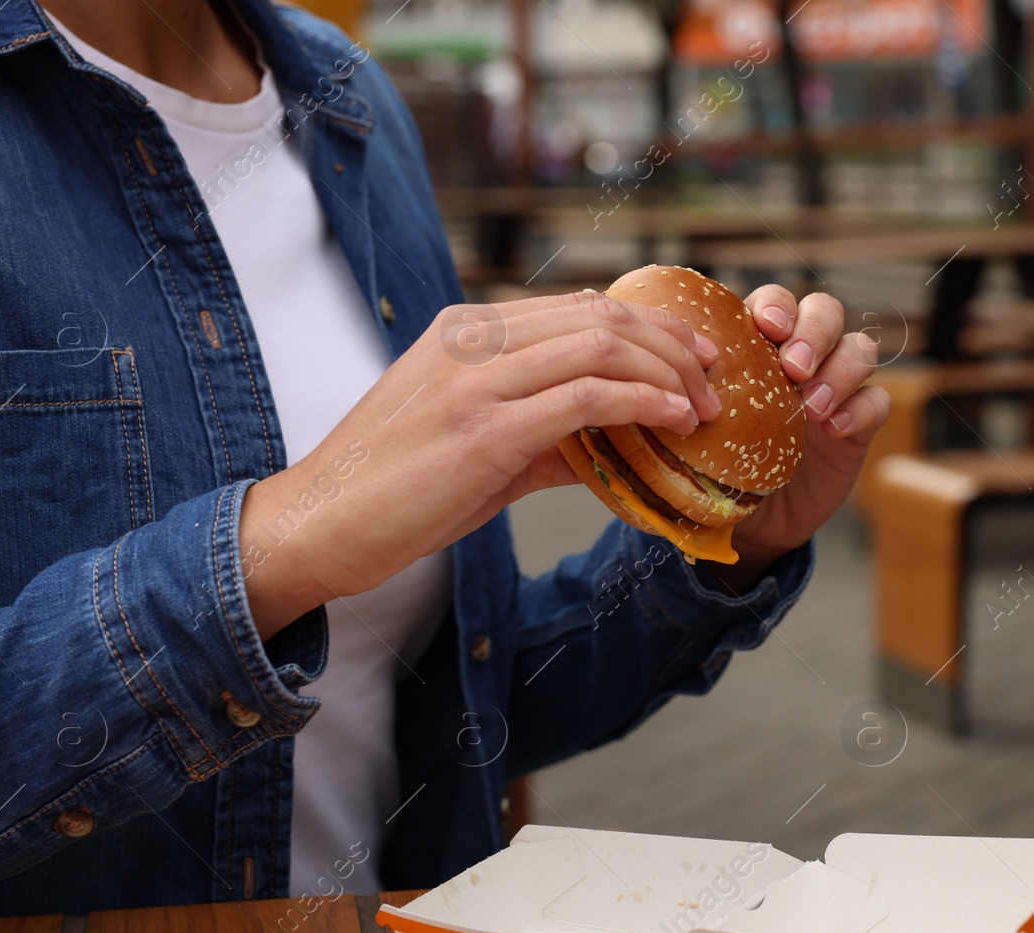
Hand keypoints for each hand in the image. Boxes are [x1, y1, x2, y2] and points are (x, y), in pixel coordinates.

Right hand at [241, 291, 722, 637]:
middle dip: (673, 343)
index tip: (696, 355)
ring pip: (600, 345)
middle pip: (601, 316)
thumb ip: (544, 434)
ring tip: (703, 409)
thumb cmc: (394, 490)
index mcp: (467, 331)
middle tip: (716, 381)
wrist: (318, 523)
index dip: (652, 324)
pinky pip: (584, 397)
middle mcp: (472, 340)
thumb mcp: (475, 444)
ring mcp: (475, 381)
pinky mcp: (482, 430)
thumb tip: (612, 444)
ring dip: (667, 374)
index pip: (581, 308)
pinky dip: (639, 401)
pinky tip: (671, 419)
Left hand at [703, 286, 890, 591]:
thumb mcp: (690, 429)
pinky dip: (860, 408)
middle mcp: (802, 355)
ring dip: (840, 368)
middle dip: (812, 330)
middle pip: (825, 311)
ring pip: (859, 347)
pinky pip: (877, 401)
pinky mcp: (858, 423)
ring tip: (812, 405)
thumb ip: (676, 401)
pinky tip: (835, 428)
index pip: (775, 302)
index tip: (765, 328)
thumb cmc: (716, 465)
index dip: (775, 306)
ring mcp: (836, 386)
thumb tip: (635, 387)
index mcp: (758, 345)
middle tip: (793, 366)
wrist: (750, 521)